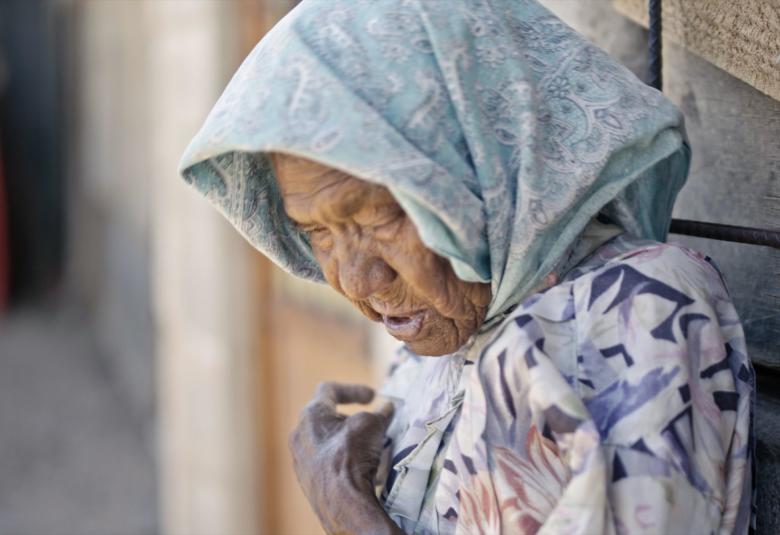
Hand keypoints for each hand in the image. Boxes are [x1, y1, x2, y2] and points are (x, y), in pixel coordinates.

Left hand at [289, 382, 401, 534]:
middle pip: (325, 417)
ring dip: (347, 439)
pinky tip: (360, 467)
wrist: (342, 502)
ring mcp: (300, 460)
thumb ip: (379, 413)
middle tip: (369, 423)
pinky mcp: (307, 481)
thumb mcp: (372, 424)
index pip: (329, 390)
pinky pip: (325, 462)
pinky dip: (342, 458)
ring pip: (325, 442)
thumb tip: (387, 408)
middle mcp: (299, 435)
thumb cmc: (353, 454)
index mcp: (310, 415)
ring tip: (369, 446)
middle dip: (350, 417)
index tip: (373, 397)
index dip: (353, 390)